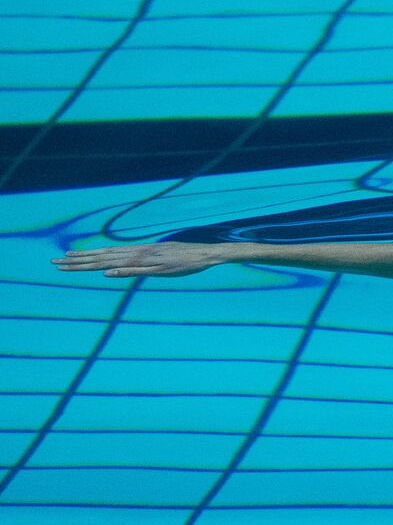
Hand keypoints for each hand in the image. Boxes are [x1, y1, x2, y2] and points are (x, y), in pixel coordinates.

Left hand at [52, 242, 226, 277]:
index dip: (84, 256)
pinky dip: (122, 271)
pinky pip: (138, 271)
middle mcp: (138, 253)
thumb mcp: (159, 257)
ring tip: (70, 265)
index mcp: (138, 251)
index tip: (65, 257)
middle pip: (103, 257)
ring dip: (91, 264)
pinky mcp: (159, 270)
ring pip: (114, 262)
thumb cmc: (185, 256)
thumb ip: (142, 260)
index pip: (105, 253)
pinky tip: (107, 273)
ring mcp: (148, 261)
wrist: (206, 253)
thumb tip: (129, 264)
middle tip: (55, 262)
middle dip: (78, 260)